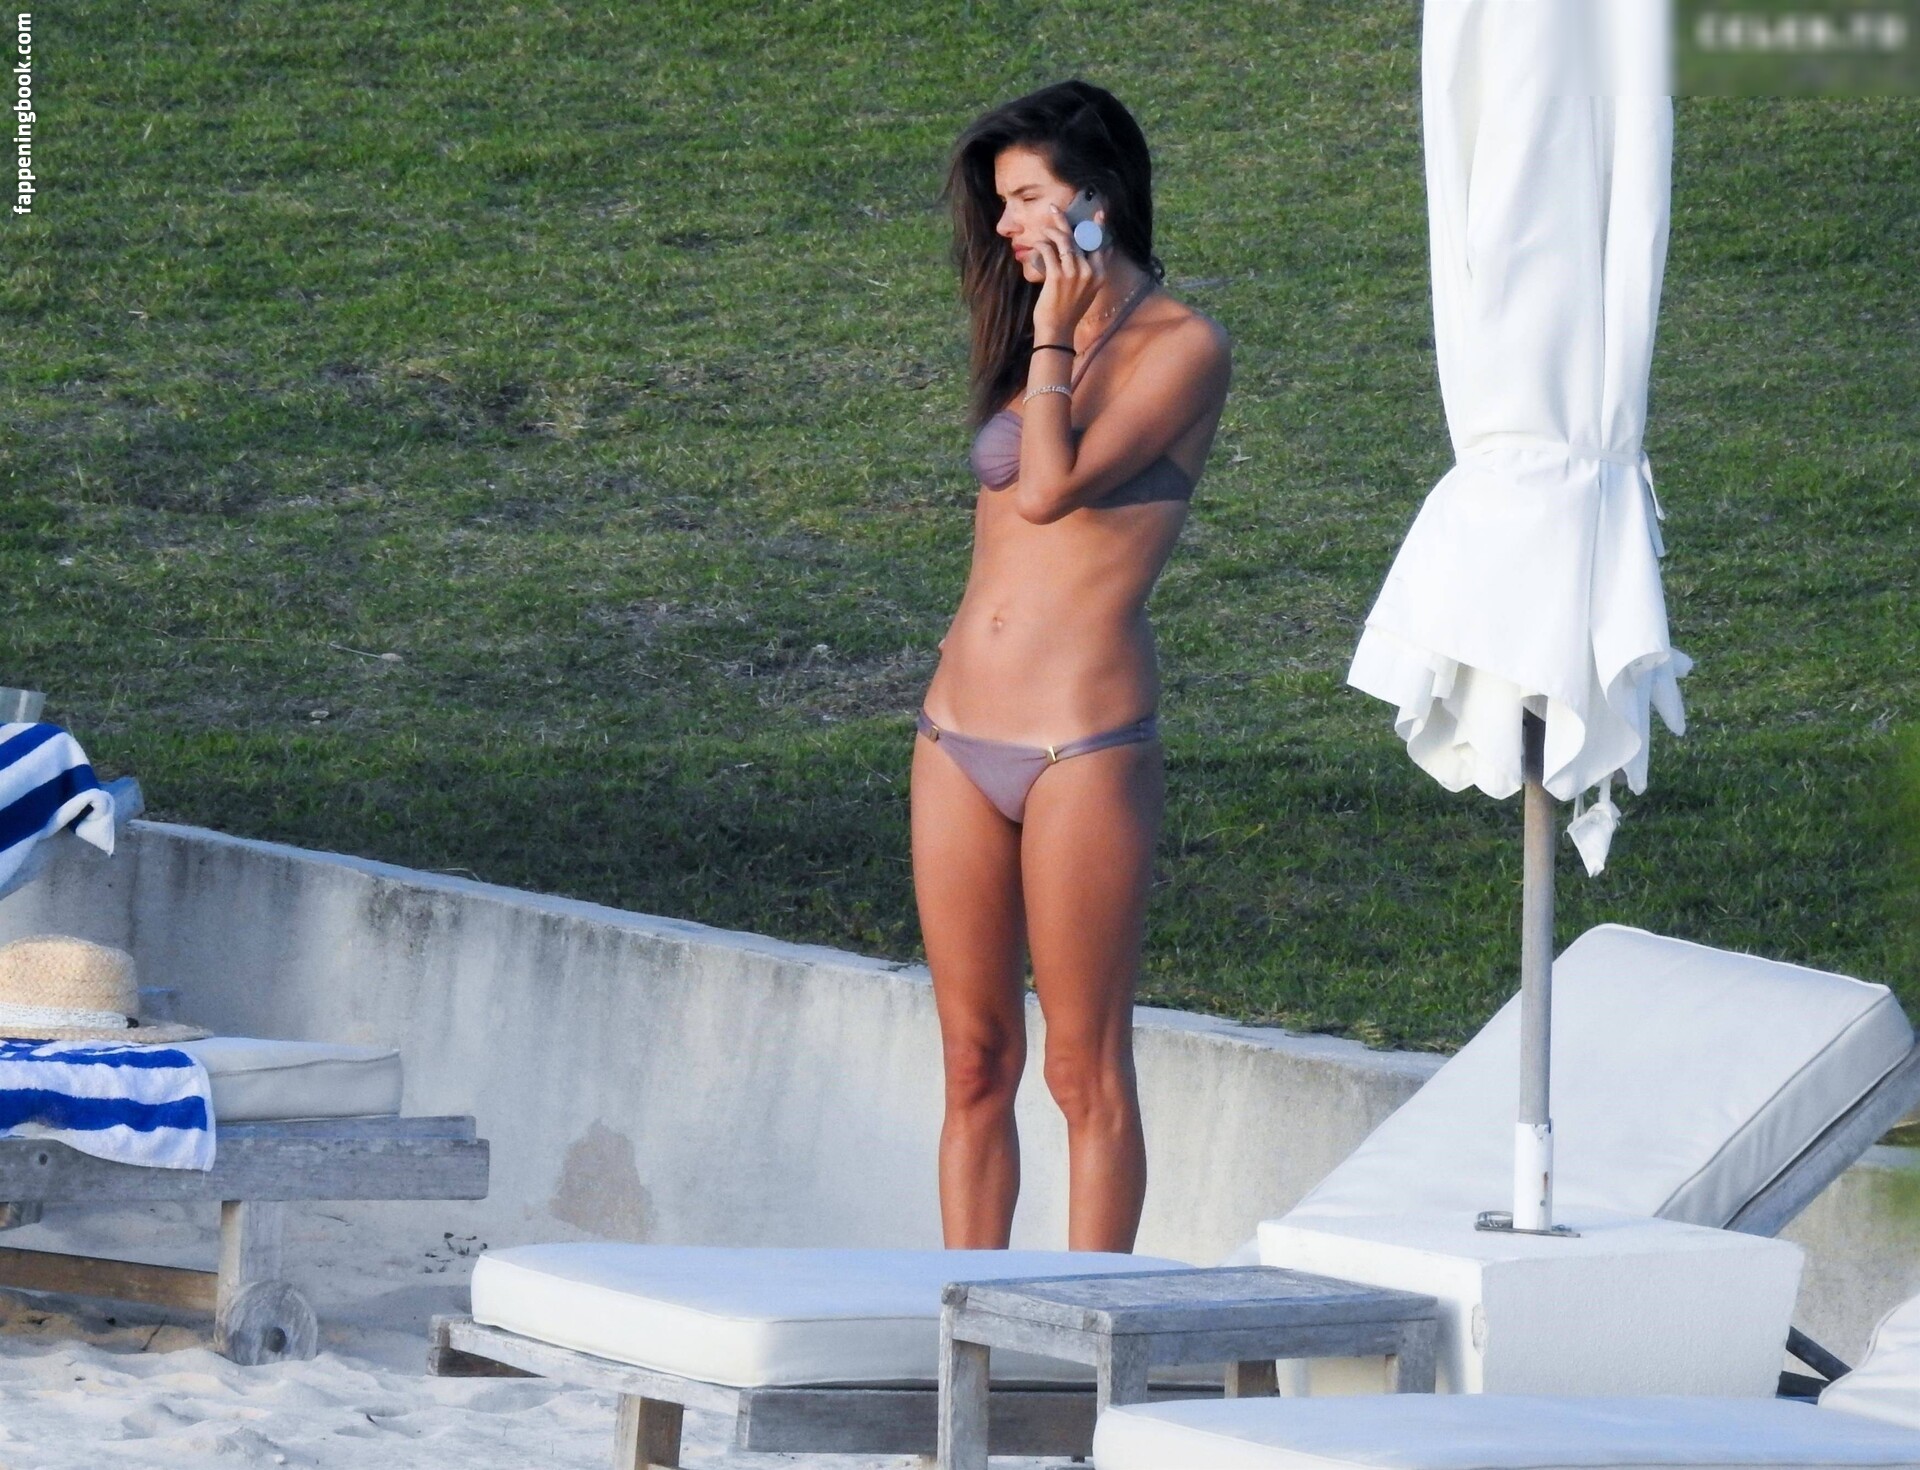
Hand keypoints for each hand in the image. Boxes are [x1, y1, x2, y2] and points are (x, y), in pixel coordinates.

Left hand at [1030, 204, 1106, 344]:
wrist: (1058, 330)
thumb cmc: (1069, 310)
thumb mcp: (1089, 291)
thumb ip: (1094, 271)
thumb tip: (1102, 252)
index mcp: (1099, 275)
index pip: (1101, 244)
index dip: (1099, 227)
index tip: (1099, 212)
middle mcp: (1089, 271)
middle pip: (1079, 238)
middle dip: (1065, 222)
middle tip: (1055, 209)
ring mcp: (1074, 273)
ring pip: (1064, 241)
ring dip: (1051, 231)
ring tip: (1043, 228)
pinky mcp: (1057, 276)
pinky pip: (1049, 251)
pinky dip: (1041, 245)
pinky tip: (1036, 245)